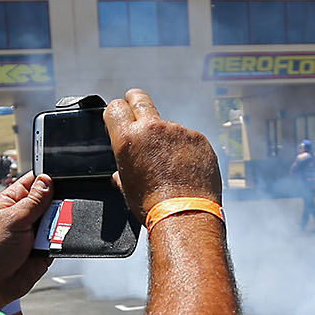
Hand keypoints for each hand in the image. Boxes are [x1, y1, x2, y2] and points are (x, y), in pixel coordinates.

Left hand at [0, 172, 54, 311]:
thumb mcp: (13, 219)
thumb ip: (34, 200)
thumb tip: (48, 180)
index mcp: (12, 201)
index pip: (34, 181)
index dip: (47, 179)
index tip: (61, 179)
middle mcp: (25, 215)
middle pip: (52, 200)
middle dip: (57, 205)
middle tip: (53, 212)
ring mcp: (35, 232)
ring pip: (59, 220)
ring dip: (59, 225)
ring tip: (48, 233)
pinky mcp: (45, 249)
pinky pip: (61, 239)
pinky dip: (62, 240)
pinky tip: (53, 244)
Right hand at [104, 89, 221, 219]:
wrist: (185, 215)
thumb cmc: (152, 205)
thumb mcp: (126, 187)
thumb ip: (123, 170)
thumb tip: (121, 174)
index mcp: (128, 139)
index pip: (116, 107)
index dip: (117, 112)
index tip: (120, 117)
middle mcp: (153, 129)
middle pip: (140, 98)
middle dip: (136, 102)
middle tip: (139, 114)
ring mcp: (179, 131)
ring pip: (168, 125)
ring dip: (166, 138)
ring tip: (170, 165)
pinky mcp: (199, 139)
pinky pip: (188, 138)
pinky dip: (186, 149)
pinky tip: (186, 169)